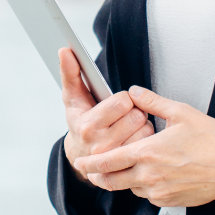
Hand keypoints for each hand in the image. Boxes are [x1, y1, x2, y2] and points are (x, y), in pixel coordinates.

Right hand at [59, 48, 153, 185]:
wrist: (81, 155)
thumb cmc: (80, 119)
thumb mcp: (73, 97)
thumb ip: (70, 72)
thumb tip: (65, 50)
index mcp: (87, 126)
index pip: (122, 101)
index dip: (122, 98)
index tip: (116, 103)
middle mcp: (101, 146)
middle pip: (136, 115)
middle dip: (133, 110)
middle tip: (124, 114)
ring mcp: (116, 159)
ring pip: (146, 128)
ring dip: (142, 124)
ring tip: (128, 126)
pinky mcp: (128, 165)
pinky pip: (150, 142)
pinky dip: (146, 137)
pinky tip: (134, 138)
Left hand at [72, 86, 214, 207]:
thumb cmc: (212, 141)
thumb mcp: (181, 113)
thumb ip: (153, 102)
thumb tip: (135, 93)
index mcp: (148, 153)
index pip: (108, 161)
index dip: (90, 164)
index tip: (80, 162)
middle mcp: (149, 176)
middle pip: (112, 181)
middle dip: (98, 176)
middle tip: (89, 172)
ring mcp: (159, 191)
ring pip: (130, 189)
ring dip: (123, 180)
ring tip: (125, 169)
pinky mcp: (169, 201)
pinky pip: (147, 196)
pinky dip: (143, 187)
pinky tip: (151, 175)